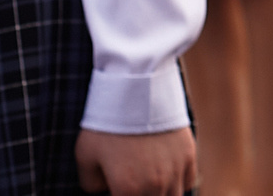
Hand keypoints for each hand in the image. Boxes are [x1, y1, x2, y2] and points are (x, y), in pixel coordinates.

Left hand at [76, 127, 195, 195]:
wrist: (137, 87)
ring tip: (149, 187)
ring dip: (161, 195)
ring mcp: (174, 170)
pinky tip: (166, 178)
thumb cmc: (107, 122)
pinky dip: (178, 184)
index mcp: (127, 190)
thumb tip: (104, 188)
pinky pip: (188, 182)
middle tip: (132, 186)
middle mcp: (155, 185)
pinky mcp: (188, 154)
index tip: (117, 190)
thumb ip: (91, 183)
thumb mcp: (84, 155)